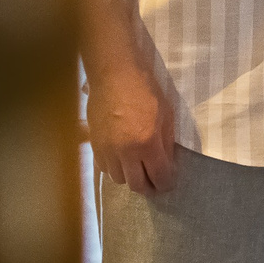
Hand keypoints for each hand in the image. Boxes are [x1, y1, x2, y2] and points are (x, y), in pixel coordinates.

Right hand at [89, 57, 176, 194]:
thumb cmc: (145, 90)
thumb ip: (166, 142)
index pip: (159, 177)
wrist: (114, 76)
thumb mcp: (166, 114)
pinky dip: (114, 168)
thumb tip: (167, 163)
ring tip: (137, 167)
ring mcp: (107, 150)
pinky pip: (104, 169)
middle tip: (154, 181)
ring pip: (118, 179)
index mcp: (147, 143)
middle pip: (137, 185)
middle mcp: (125, 152)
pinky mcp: (94, 145)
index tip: (168, 183)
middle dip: (148, 186)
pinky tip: (122, 158)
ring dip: (130, 177)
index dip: (166, 184)